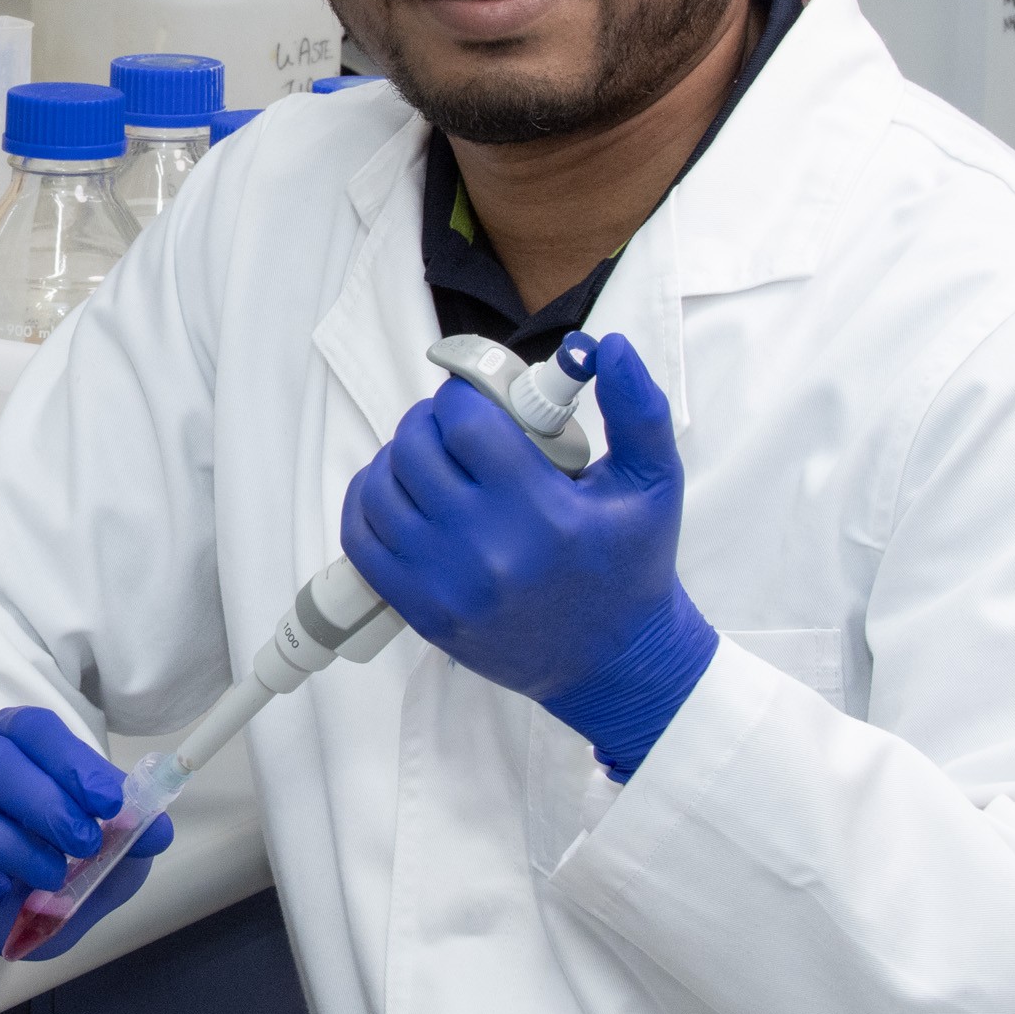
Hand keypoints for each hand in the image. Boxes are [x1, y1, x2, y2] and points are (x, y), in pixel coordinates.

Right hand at [0, 706, 174, 957]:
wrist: (31, 915)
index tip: (111, 805)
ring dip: (8, 844)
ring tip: (51, 876)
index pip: (34, 730)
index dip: (73, 763)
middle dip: (42, 803)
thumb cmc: (69, 864)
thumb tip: (154, 828)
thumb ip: (135, 835)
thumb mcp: (116, 852)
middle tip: (84, 844)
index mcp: (19, 745)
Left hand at [341, 333, 717, 778]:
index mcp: (542, 512)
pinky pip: (361, 537)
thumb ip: (639, 409)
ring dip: (397, 459)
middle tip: (454, 428)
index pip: (463, 422)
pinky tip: (399, 493)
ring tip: (431, 459)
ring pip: (380, 488)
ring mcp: (446, 585)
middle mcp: (487, 550)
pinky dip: (369, 502)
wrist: (616, 665)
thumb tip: (610, 347)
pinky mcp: (421, 610)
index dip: (461, 396)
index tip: (476, 400)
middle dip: (429, 422)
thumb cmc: (632, 569)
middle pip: (414, 448)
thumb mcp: (654, 484)